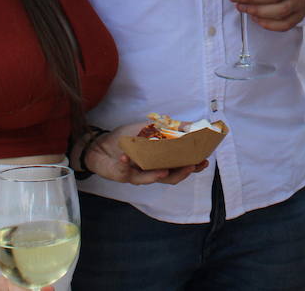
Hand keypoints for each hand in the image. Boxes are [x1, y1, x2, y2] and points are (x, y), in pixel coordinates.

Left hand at [84, 125, 208, 185]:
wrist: (100, 145)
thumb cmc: (125, 139)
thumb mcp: (147, 128)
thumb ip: (166, 127)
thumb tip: (189, 123)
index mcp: (160, 161)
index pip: (180, 167)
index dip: (193, 166)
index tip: (204, 160)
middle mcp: (151, 171)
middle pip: (170, 178)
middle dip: (182, 173)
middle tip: (191, 166)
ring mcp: (137, 175)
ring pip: (150, 179)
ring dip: (157, 175)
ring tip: (164, 171)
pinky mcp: (122, 175)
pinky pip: (125, 172)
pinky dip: (126, 164)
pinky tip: (126, 157)